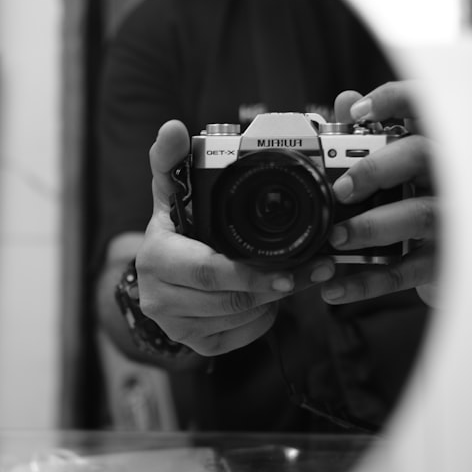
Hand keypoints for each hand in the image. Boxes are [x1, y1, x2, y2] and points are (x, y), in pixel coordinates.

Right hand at [134, 120, 336, 356]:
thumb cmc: (174, 231)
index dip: (249, 275)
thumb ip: (172, 161)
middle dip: (277, 286)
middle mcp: (159, 297)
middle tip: (315, 271)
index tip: (288, 272)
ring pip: (238, 319)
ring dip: (274, 302)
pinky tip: (269, 302)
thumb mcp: (169, 194)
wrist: (157, 278)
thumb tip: (172, 127)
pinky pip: (238, 338)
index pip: (208, 271)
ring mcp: (175, 326)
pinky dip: (261, 321)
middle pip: (230, 299)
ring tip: (300, 279)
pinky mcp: (193, 344)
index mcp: (156, 257)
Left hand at [323, 81, 437, 305]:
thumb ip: (372, 132)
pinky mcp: (445, 261)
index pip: (426, 107)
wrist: (456, 262)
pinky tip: (334, 289)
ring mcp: (454, 218)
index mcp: (437, 145)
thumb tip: (345, 100)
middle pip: (422, 156)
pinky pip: (406, 271)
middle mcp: (451, 175)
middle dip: (378, 168)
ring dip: (374, 226)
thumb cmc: (423, 199)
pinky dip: (367, 282)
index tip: (359, 111)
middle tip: (341, 188)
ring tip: (336, 238)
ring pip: (420, 215)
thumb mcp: (403, 167)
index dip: (396, 100)